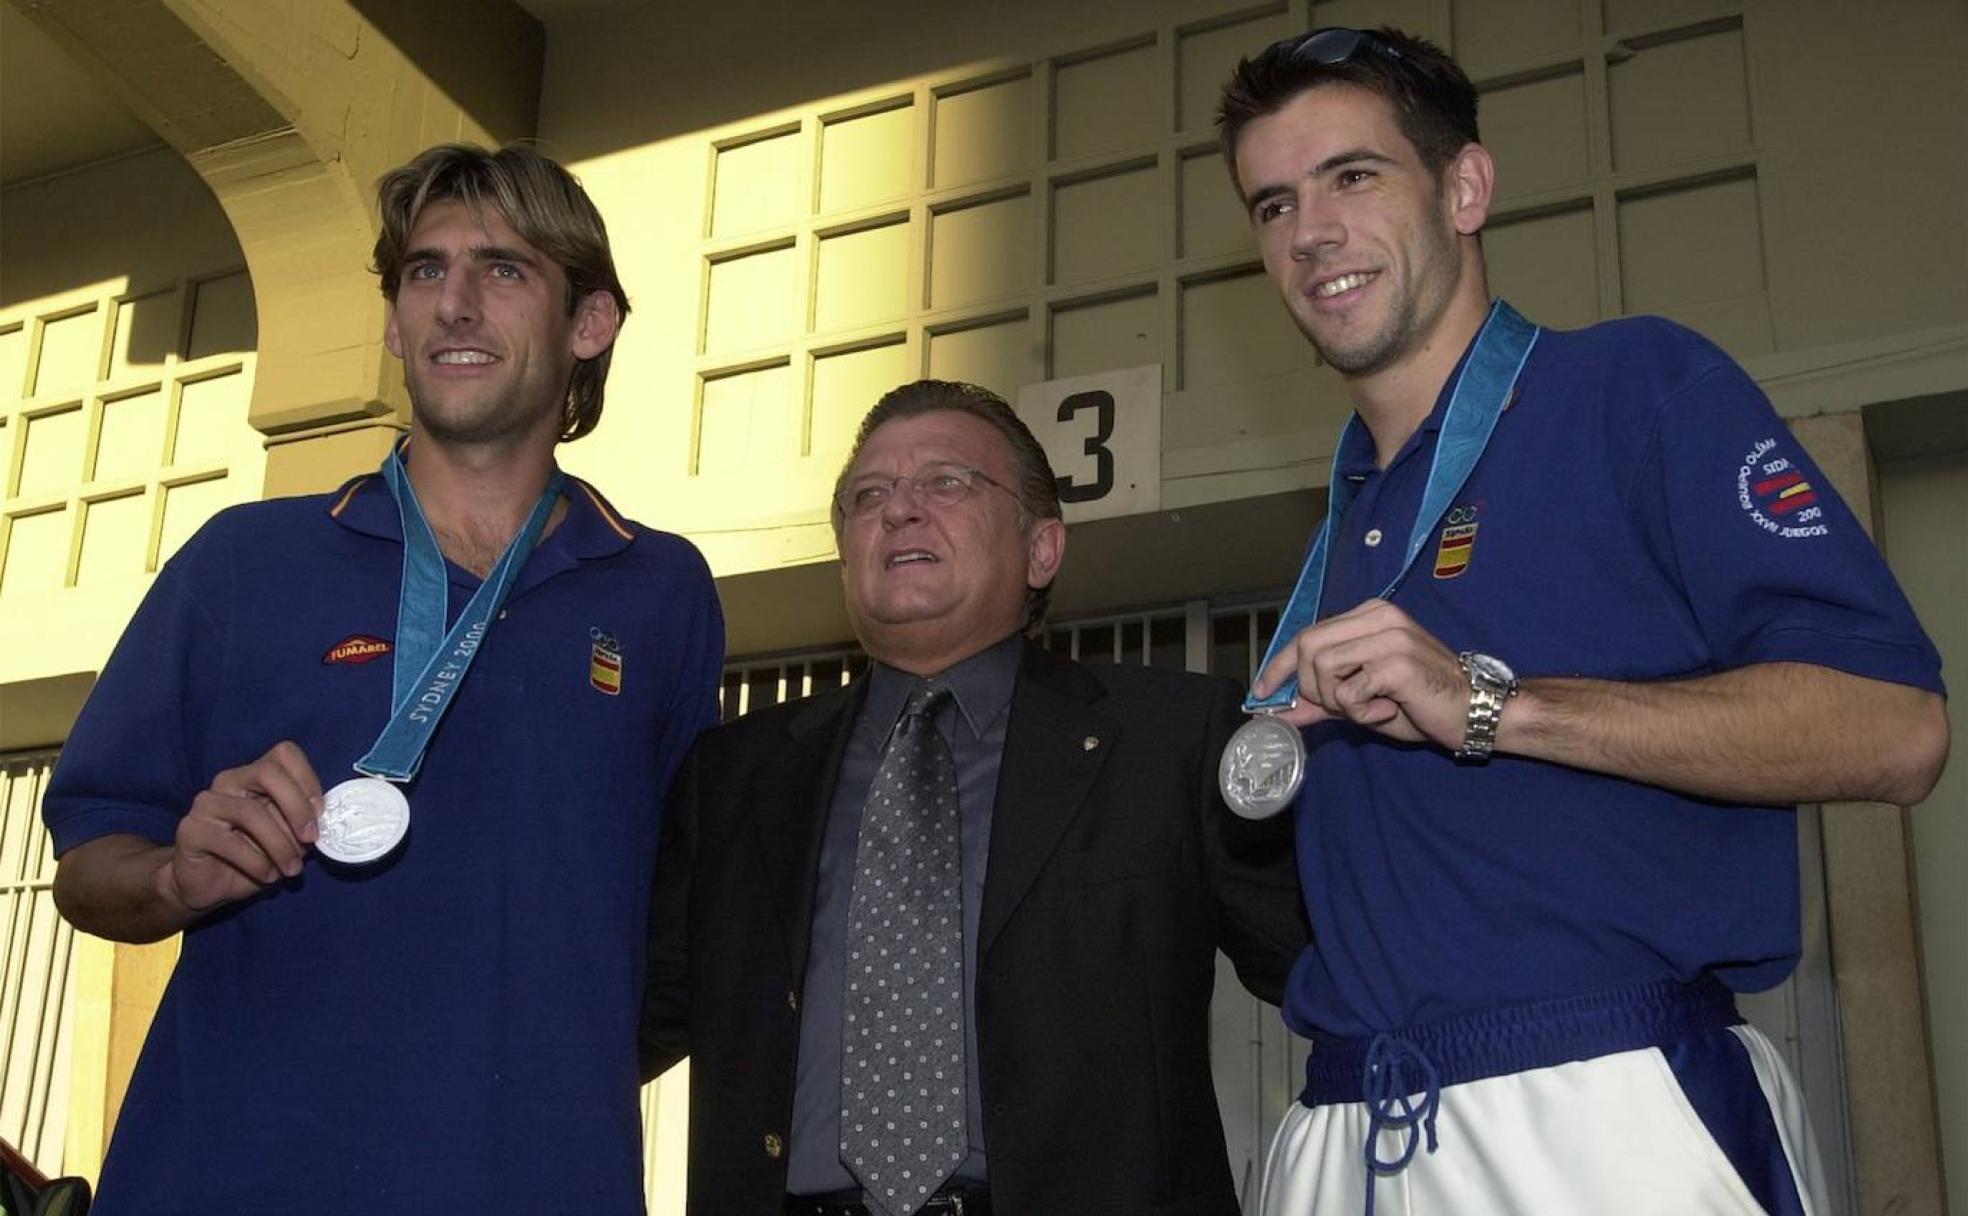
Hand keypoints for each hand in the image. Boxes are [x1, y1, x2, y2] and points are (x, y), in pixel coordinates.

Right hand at [158, 741, 323, 914]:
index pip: (285, 754)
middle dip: (297, 807)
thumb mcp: (289, 838)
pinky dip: (257, 862)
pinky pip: (229, 842)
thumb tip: (322, 820)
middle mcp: (229, 781)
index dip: (308, 780)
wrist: (212, 885)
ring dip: (280, 845)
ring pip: (251, 812)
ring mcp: (206, 803)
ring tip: (292, 869)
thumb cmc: (256, 856)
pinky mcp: (190, 830)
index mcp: (256, 775)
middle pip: (268, 772)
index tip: (321, 813)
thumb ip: (302, 822)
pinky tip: (268, 876)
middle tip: (310, 839)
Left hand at [1251, 599, 1470, 747]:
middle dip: (1311, 687)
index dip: (1278, 666)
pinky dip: (1360, 712)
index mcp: (1369, 615)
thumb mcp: (1363, 701)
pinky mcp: (1396, 662)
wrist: (1475, 711)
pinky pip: (1348, 692)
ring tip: (1371, 707)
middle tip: (1343, 706)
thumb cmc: (1422, 702)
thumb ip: (1322, 701)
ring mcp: (1389, 635)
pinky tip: (1388, 710)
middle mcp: (1378, 616)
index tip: (1260, 693)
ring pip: (1321, 667)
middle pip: (1307, 647)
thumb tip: (1281, 713)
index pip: (1307, 634)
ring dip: (1338, 700)